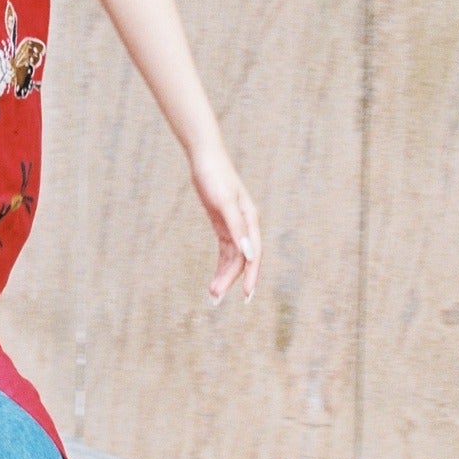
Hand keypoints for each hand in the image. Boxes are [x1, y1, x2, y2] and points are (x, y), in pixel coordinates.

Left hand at [191, 144, 260, 305]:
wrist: (204, 159)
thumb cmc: (215, 177)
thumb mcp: (223, 202)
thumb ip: (236, 228)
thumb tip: (249, 254)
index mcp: (250, 220)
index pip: (254, 255)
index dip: (251, 276)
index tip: (246, 296)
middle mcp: (245, 225)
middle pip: (242, 260)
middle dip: (231, 281)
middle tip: (215, 299)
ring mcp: (234, 226)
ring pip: (233, 258)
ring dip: (224, 276)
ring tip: (212, 295)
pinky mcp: (222, 225)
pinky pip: (225, 251)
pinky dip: (221, 265)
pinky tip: (215, 279)